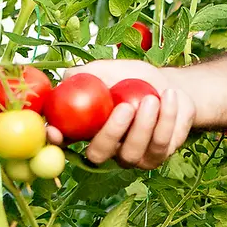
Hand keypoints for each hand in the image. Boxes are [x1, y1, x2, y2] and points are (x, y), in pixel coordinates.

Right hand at [44, 59, 195, 169]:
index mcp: (87, 130)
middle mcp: (106, 149)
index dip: (57, 140)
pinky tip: (170, 96)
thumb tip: (66, 77)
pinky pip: (160, 145)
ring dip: (144, 125)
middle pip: (99, 154)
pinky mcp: (157, 156)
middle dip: (111, 132)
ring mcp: (131, 156)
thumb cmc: (133, 78)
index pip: (65, 141)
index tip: (56, 130)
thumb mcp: (109, 69)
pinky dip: (167, 119)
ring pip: (132, 152)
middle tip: (127, 107)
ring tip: (154, 98)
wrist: (170, 85)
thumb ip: (87, 74)